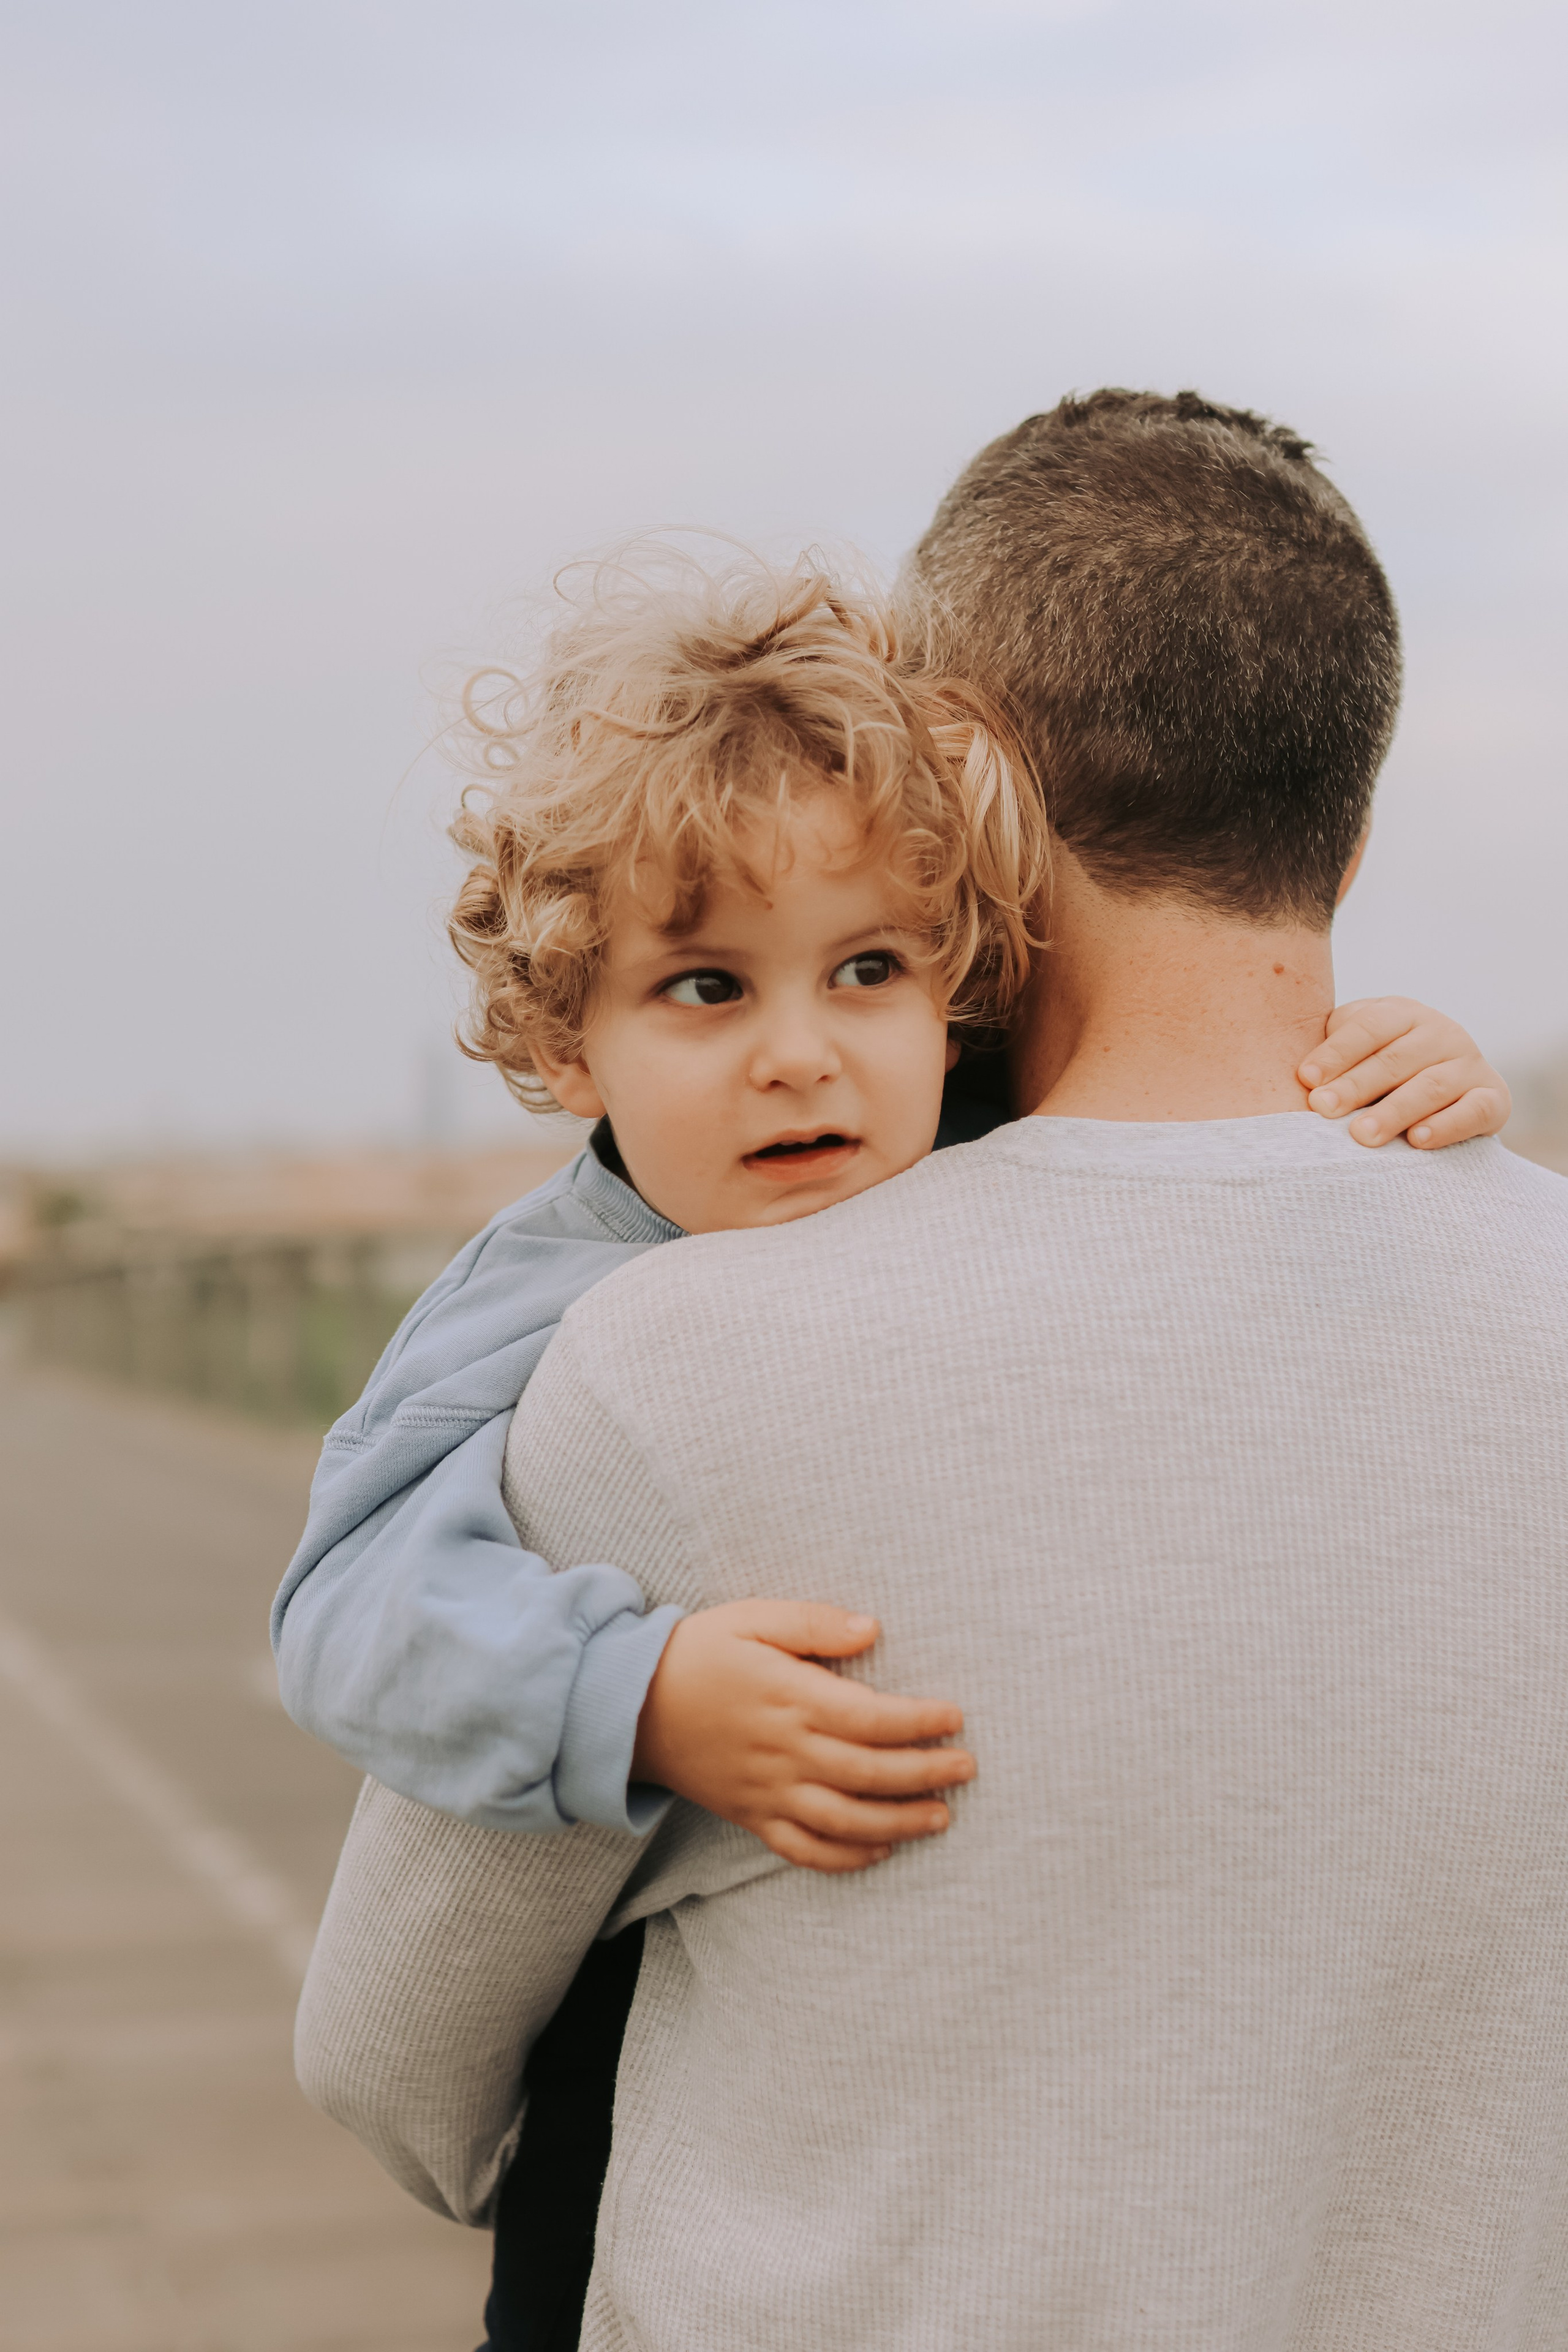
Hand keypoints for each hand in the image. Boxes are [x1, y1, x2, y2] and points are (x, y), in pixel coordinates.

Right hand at [631, 1600, 973, 1874]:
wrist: (629, 1707)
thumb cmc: (698, 1653)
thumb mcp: (752, 1618)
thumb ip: (813, 1624)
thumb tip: (872, 1630)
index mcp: (792, 1699)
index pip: (873, 1718)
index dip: (921, 1722)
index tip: (956, 1717)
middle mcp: (786, 1752)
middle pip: (871, 1772)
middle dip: (927, 1773)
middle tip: (968, 1768)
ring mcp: (769, 1791)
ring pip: (847, 1820)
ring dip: (900, 1822)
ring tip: (941, 1816)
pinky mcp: (751, 1816)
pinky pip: (804, 1849)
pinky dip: (845, 1858)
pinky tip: (880, 1850)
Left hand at [1298, 998, 1510, 1149]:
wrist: (1446, 1091)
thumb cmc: (1378, 1068)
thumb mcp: (1356, 1048)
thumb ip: (1333, 1049)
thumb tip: (1302, 1076)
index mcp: (1403, 1013)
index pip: (1369, 1027)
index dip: (1337, 1052)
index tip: (1307, 1079)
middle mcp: (1442, 1032)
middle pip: (1395, 1059)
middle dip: (1355, 1086)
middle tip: (1322, 1109)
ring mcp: (1470, 1063)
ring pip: (1431, 1086)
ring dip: (1394, 1111)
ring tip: (1361, 1135)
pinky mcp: (1494, 1096)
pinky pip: (1474, 1110)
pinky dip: (1446, 1125)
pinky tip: (1417, 1140)